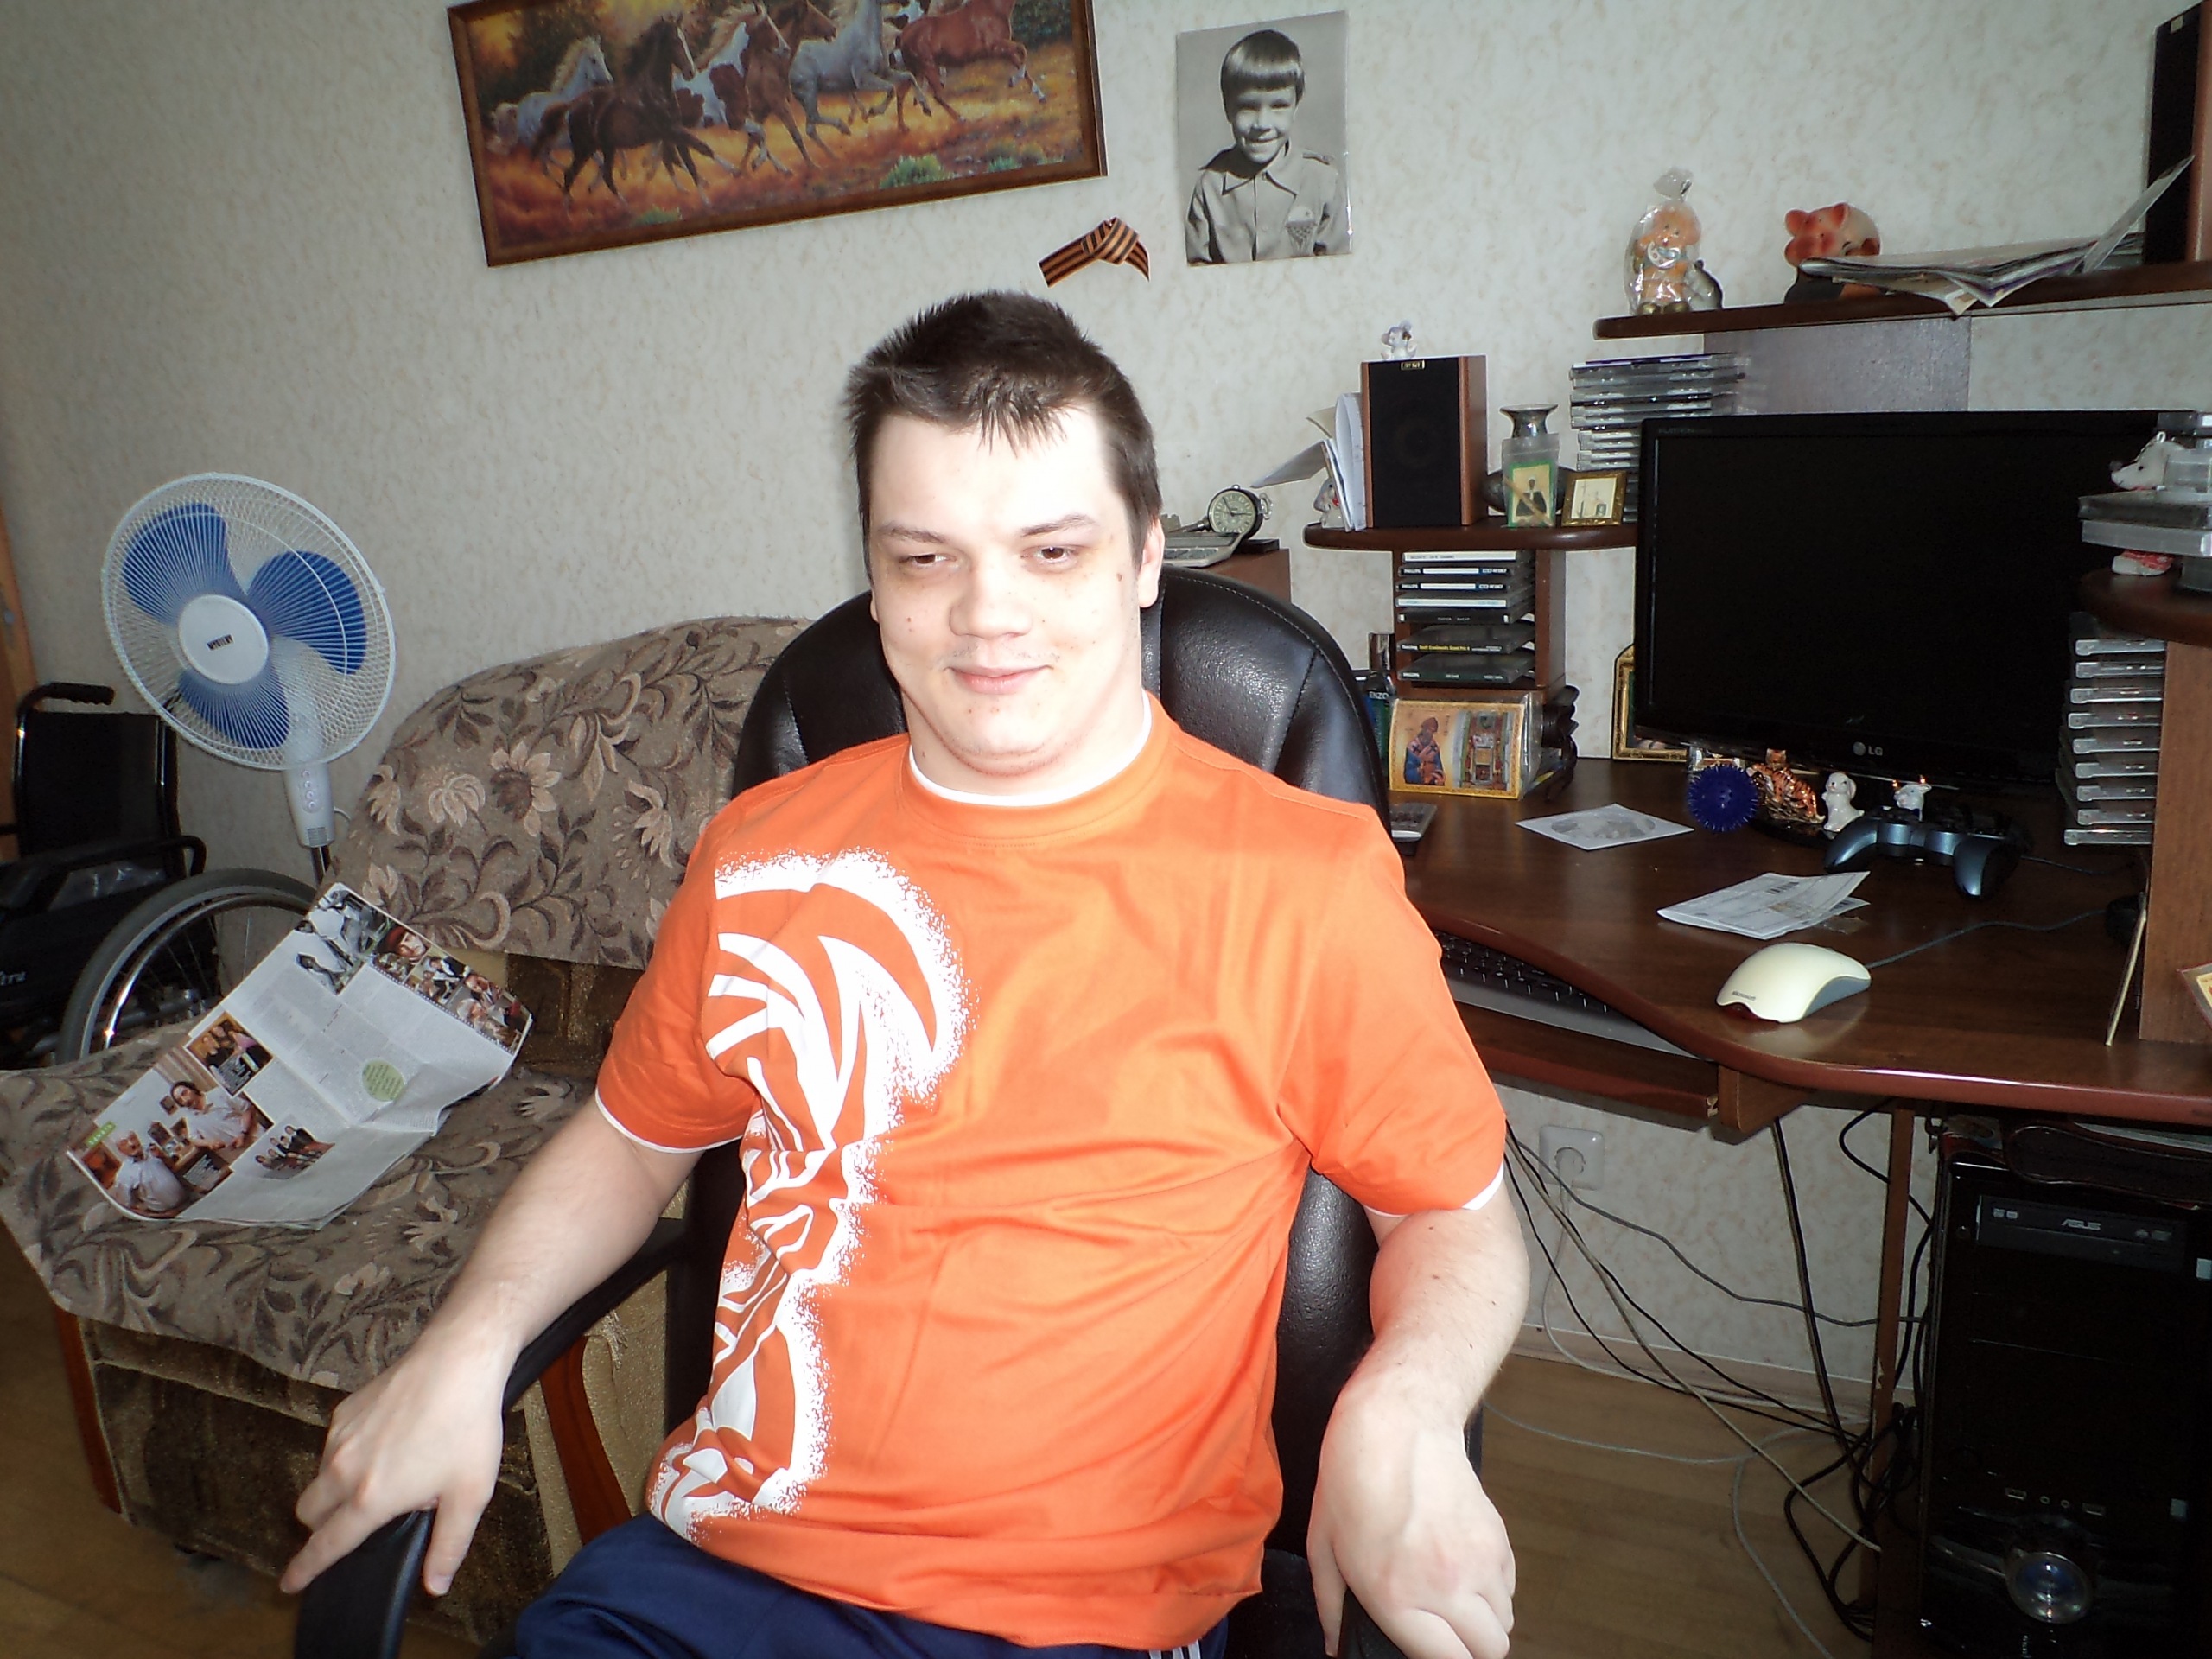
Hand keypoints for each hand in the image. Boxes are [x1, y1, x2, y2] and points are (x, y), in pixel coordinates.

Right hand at [280, 1331, 510, 1596]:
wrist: (458, 1360)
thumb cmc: (467, 1427)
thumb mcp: (470, 1495)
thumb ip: (448, 1546)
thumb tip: (435, 1586)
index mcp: (370, 1498)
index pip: (326, 1545)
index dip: (306, 1569)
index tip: (289, 1583)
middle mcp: (343, 1468)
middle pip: (309, 1512)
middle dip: (321, 1525)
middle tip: (355, 1522)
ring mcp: (340, 1436)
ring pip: (319, 1477)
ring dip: (336, 1487)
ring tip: (386, 1476)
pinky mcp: (345, 1408)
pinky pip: (334, 1444)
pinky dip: (348, 1455)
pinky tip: (387, 1442)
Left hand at [1307, 1377, 1514, 1658]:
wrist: (1397, 1422)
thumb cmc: (1351, 1480)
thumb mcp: (1324, 1546)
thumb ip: (1332, 1607)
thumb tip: (1336, 1644)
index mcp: (1398, 1597)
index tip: (1427, 1647)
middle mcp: (1446, 1586)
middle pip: (1489, 1650)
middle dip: (1468, 1647)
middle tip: (1443, 1630)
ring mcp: (1479, 1562)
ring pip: (1505, 1621)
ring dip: (1482, 1619)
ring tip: (1451, 1596)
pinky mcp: (1498, 1538)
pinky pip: (1509, 1586)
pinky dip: (1493, 1589)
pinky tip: (1463, 1567)